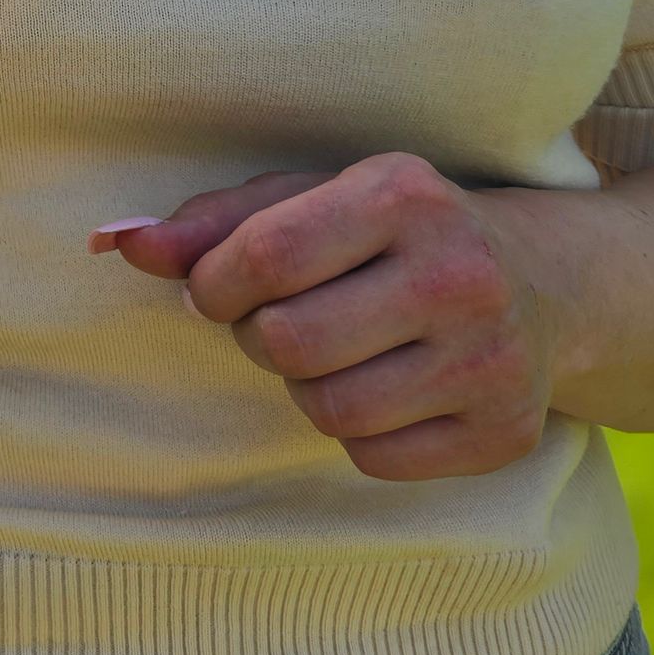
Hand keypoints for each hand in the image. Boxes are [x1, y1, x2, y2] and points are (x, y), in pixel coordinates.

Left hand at [94, 153, 564, 482]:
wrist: (542, 284)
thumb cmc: (389, 235)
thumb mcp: (308, 201)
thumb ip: (208, 223)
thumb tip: (110, 243)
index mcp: (404, 195)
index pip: (264, 258)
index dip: (215, 285)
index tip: (219, 289)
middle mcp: (459, 273)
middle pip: (289, 342)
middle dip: (261, 338)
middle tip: (281, 321)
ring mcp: (492, 359)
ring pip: (328, 410)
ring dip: (306, 387)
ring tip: (335, 351)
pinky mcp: (507, 432)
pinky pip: (375, 459)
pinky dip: (358, 433)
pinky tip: (385, 386)